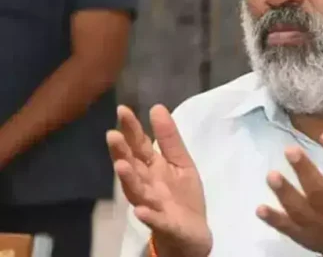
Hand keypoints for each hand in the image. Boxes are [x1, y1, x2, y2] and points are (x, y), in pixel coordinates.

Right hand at [106, 105, 211, 256]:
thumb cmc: (182, 195)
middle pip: (132, 166)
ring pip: (137, 191)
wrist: (192, 233)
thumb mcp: (181, 162)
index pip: (139, 145)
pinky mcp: (164, 224)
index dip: (131, 129)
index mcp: (152, 167)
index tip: (122, 109)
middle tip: (112, 135)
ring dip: (129, 180)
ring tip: (121, 166)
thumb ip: (169, 138)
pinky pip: (155, 220)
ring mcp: (152, 204)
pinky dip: (148, 215)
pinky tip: (140, 210)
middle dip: (121, 152)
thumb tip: (156, 107)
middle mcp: (146, 184)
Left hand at [257, 111, 322, 256]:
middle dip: (305, 173)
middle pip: (320, 193)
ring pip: (301, 211)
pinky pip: (289, 229)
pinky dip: (275, 220)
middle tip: (290, 150)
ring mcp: (319, 225)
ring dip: (286, 194)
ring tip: (271, 175)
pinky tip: (260, 208)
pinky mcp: (305, 236)